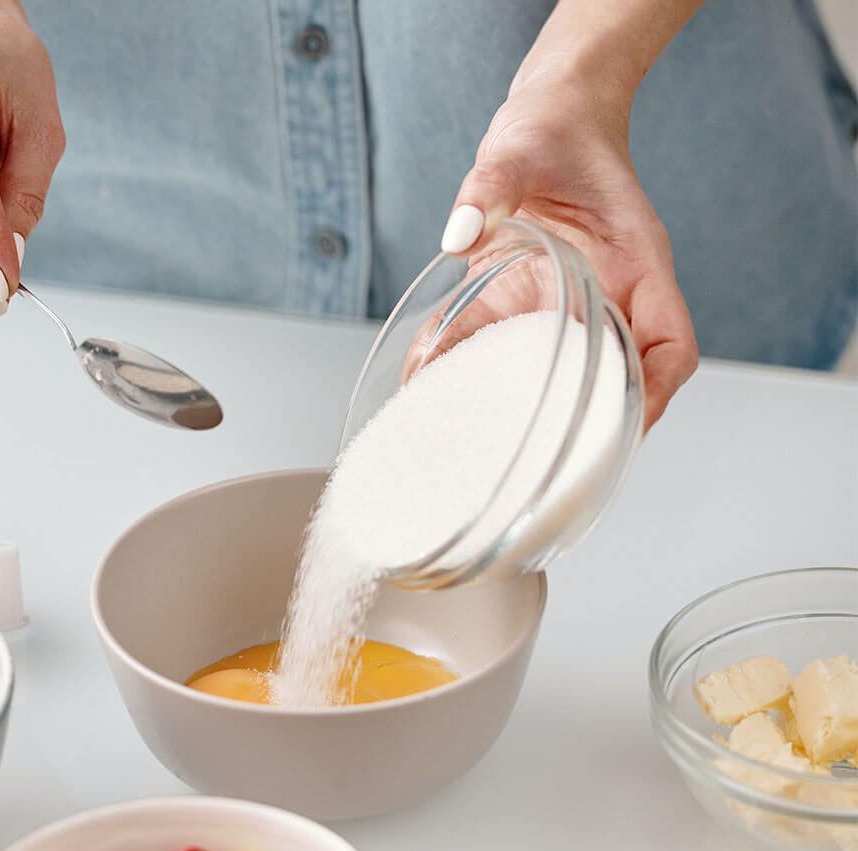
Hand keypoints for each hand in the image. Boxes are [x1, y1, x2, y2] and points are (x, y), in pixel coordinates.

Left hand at [441, 66, 696, 429]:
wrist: (546, 122)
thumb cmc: (552, 131)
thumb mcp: (519, 148)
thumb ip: (490, 186)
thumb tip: (461, 232)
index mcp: (636, 265)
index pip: (670, 345)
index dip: (655, 393)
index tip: (627, 428)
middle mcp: (609, 297)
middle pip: (621, 379)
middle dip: (593, 426)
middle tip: (550, 470)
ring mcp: (570, 307)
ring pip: (566, 375)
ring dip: (533, 411)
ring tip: (488, 448)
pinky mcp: (528, 305)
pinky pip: (510, 351)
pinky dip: (480, 375)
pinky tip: (438, 390)